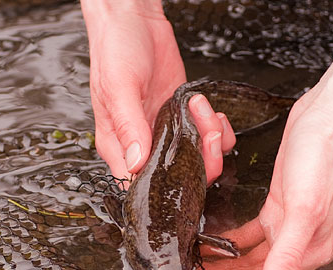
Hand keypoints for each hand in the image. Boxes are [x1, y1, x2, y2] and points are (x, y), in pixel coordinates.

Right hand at [81, 1, 234, 184]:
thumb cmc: (115, 50)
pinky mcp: (183, 117)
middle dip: (201, 161)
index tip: (184, 170)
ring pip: (198, 160)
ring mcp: (165, 131)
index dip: (165, 186)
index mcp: (118, 146)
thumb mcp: (119, 87)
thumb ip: (129, 127)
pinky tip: (211, 112)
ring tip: (202, 110)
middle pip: (178, 177)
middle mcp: (143, 144)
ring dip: (211, 140)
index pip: (139, 185)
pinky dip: (217, 129)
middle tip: (204, 132)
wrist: (134, 20)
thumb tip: (136, 164)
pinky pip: (207, 137)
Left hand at [201, 25, 332, 269]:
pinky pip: (249, 232)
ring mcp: (286, 223)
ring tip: (196, 264)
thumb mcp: (302, 211)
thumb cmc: (320, 161)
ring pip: (249, 253)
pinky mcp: (277, 205)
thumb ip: (286, 257)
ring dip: (225, 260)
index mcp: (309, 250)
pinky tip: (213, 239)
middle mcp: (299, 241)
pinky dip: (231, 238)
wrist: (324, 121)